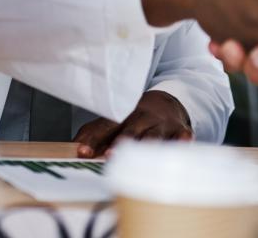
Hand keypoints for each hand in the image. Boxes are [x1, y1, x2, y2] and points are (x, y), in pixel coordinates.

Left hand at [73, 90, 192, 157]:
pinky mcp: (179, 129)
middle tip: (110, 155)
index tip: (83, 151)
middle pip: (131, 129)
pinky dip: (183, 139)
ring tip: (142, 152)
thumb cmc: (134, 118)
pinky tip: (184, 142)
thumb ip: (94, 133)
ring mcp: (161, 124)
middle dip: (122, 141)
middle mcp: (141, 118)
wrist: (166, 102)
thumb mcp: (114, 121)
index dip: (94, 139)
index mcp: (122, 116)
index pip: (106, 127)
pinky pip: (182, 135)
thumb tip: (74, 147)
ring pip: (155, 135)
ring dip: (147, 143)